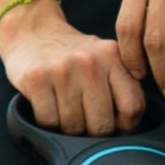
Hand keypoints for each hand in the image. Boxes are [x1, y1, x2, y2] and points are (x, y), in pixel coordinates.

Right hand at [0, 1, 145, 135]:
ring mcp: (63, 70)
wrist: (32, 32)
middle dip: (93, 132)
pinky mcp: (36, 78)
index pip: (132, 107)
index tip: (116, 127)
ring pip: (74, 127)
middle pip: (102, 124)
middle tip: (86, 122)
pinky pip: (49, 122)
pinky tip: (49, 108)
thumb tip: (129, 127)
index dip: (125, 126)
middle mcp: (90, 62)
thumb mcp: (104, 58)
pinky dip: (48, 124)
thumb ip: (121, 83)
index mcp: (113, 57)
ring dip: (69, 129)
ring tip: (65, 111)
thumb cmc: (71, 55)